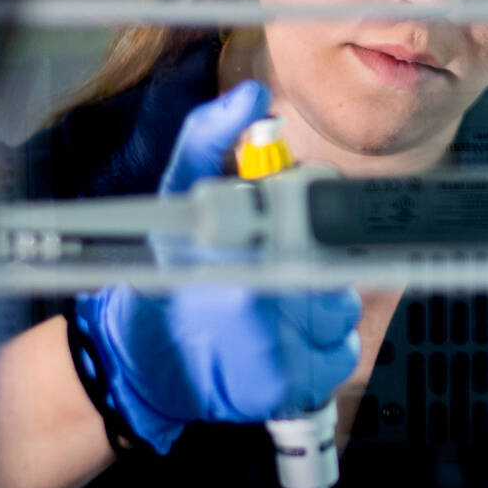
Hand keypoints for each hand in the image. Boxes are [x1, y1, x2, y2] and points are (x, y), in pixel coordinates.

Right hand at [73, 77, 358, 454]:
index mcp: (238, 246)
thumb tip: (254, 98)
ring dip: (319, 306)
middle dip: (312, 263)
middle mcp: (262, 301)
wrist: (147, 359)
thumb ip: (212, 138)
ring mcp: (280, 350)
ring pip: (340, 309)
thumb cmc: (172, 274)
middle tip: (275, 273)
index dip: (309, 213)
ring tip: (276, 309)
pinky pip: (340, 355)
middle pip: (333, 264)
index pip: (313, 213)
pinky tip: (286, 341)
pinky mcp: (293, 389)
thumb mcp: (179, 194)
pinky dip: (323, 348)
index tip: (292, 220)